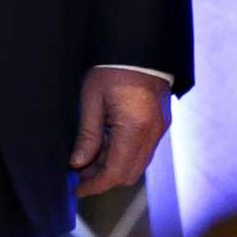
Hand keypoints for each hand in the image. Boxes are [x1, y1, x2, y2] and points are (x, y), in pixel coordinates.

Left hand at [71, 67, 172, 196]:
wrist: (139, 47)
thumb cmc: (112, 69)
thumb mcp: (91, 100)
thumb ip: (87, 135)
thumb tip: (78, 163)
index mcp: (134, 128)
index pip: (115, 172)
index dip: (95, 184)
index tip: (77, 189)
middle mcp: (152, 134)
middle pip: (129, 174)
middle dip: (103, 179)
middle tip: (79, 176)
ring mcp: (159, 130)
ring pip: (137, 165)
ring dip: (114, 168)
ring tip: (89, 161)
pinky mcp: (160, 124)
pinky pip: (143, 151)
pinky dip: (124, 156)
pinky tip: (105, 148)